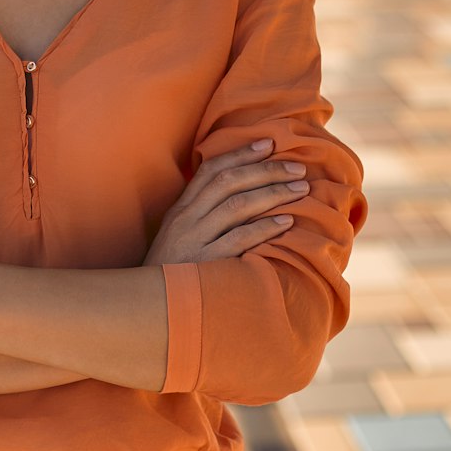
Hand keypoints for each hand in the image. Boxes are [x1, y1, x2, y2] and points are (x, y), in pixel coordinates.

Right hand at [143, 139, 307, 267]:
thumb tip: (239, 195)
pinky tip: (287, 221)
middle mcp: (186, 219)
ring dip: (272, 193)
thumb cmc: (172, 271)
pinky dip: (265, 227)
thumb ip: (202, 215)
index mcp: (181, 209)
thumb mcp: (178, 236)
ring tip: (300, 189)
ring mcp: (195, 240)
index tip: (269, 143)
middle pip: (229, 182)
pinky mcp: (206, 263)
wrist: (150, 306)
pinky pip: (240, 239)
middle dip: (266, 170)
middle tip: (297, 168)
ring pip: (237, 206)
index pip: (211, 170)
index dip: (240, 153)